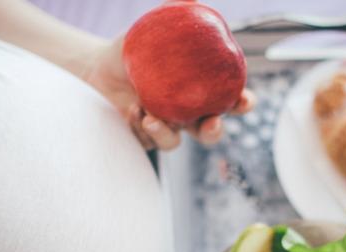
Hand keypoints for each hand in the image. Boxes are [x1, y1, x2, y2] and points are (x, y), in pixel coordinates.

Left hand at [85, 37, 254, 150]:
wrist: (100, 66)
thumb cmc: (136, 47)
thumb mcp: (153, 28)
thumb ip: (173, 13)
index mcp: (201, 90)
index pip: (230, 99)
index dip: (242, 103)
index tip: (244, 100)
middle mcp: (188, 113)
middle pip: (210, 132)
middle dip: (214, 132)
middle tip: (210, 124)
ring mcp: (166, 127)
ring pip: (174, 143)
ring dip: (164, 133)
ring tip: (148, 116)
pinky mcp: (144, 136)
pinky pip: (146, 140)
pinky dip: (139, 127)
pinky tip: (131, 110)